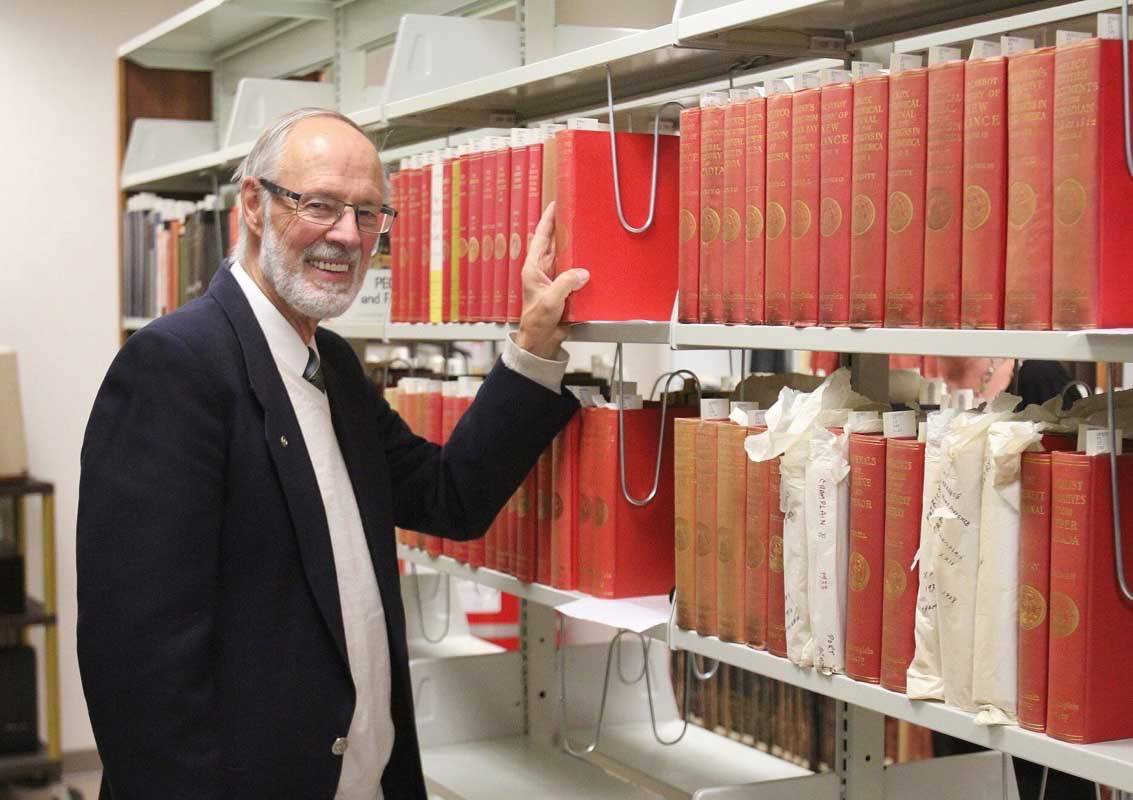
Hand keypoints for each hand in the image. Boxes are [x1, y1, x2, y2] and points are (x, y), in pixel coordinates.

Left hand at [516, 201, 589, 358]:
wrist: (541, 341)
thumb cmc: (536, 322)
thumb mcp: (550, 300)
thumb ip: (565, 284)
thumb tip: (582, 272)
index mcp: (533, 268)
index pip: (541, 237)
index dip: (548, 219)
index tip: (555, 203)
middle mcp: (543, 270)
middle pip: (555, 243)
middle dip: (564, 227)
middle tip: (577, 211)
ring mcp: (555, 278)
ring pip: (567, 256)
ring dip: (576, 246)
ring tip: (588, 231)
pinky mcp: (565, 288)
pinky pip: (575, 272)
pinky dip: (583, 266)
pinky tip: (593, 259)